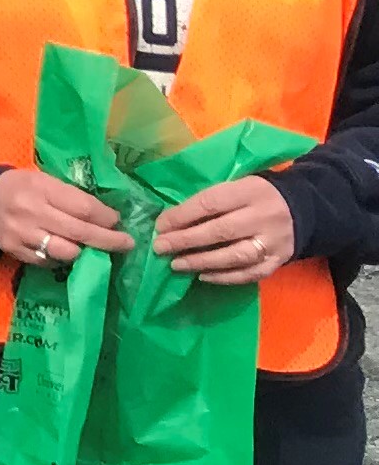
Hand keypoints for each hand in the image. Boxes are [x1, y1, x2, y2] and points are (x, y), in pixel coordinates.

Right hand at [0, 163, 132, 272]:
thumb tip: (105, 216)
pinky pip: (47, 261)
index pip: (83, 207)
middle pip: (79, 232)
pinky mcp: (14, 250)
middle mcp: (32, 212)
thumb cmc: (21, 187)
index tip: (117, 221)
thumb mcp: (44, 180)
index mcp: (42, 188)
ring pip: (65, 252)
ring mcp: (21, 234)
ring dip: (85, 252)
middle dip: (108, 240)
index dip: (106, 217)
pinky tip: (65, 251)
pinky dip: (61, 259)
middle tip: (126, 244)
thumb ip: (70, 196)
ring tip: (93, 249)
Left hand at [154, 172, 296, 287]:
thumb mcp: (237, 187)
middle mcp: (264, 216)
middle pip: (221, 230)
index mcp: (250, 191)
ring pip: (235, 255)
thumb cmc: (255, 197)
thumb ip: (209, 202)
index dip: (182, 215)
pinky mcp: (278, 261)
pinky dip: (224, 277)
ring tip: (177, 264)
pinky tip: (203, 276)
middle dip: (186, 240)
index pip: (211, 202)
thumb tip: (171, 222)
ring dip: (202, 261)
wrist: (304, 209)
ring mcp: (273, 241)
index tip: (160, 226)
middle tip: (160, 248)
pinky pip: (249, 273)